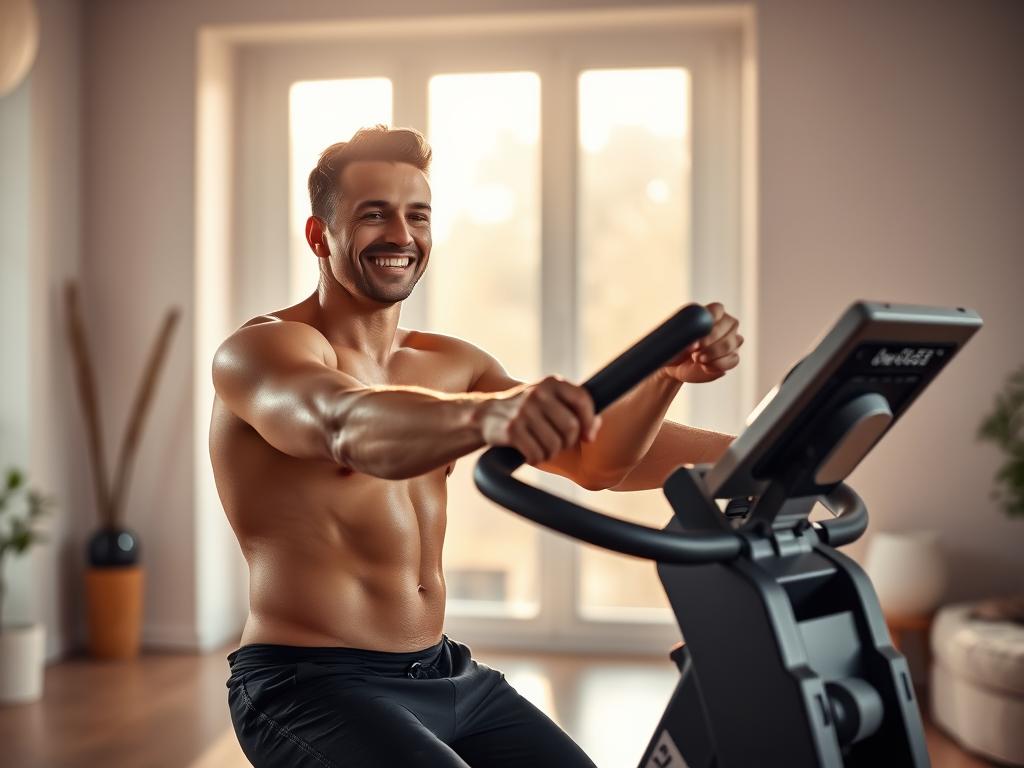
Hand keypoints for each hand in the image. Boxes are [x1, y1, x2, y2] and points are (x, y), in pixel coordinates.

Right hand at [478, 376, 601, 465]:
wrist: (486, 414)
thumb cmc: (526, 410)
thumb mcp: (548, 399)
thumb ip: (573, 407)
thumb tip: (597, 425)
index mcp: (551, 382)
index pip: (582, 399)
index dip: (590, 421)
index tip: (588, 437)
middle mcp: (538, 393)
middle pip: (571, 427)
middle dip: (568, 442)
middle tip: (559, 444)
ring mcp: (524, 411)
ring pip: (555, 444)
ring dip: (551, 452)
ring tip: (542, 448)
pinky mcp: (512, 429)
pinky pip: (537, 453)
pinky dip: (536, 458)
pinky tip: (530, 453)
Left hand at [662, 302, 743, 383]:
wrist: (677, 364)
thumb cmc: (676, 347)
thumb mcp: (673, 338)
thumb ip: (683, 335)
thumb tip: (693, 342)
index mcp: (713, 311)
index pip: (717, 310)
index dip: (707, 323)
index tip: (695, 338)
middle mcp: (726, 324)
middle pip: (728, 327)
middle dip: (710, 341)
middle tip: (695, 352)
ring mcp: (732, 340)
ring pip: (730, 344)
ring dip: (713, 354)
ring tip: (697, 359)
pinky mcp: (733, 357)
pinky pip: (732, 360)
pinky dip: (717, 365)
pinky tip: (705, 367)